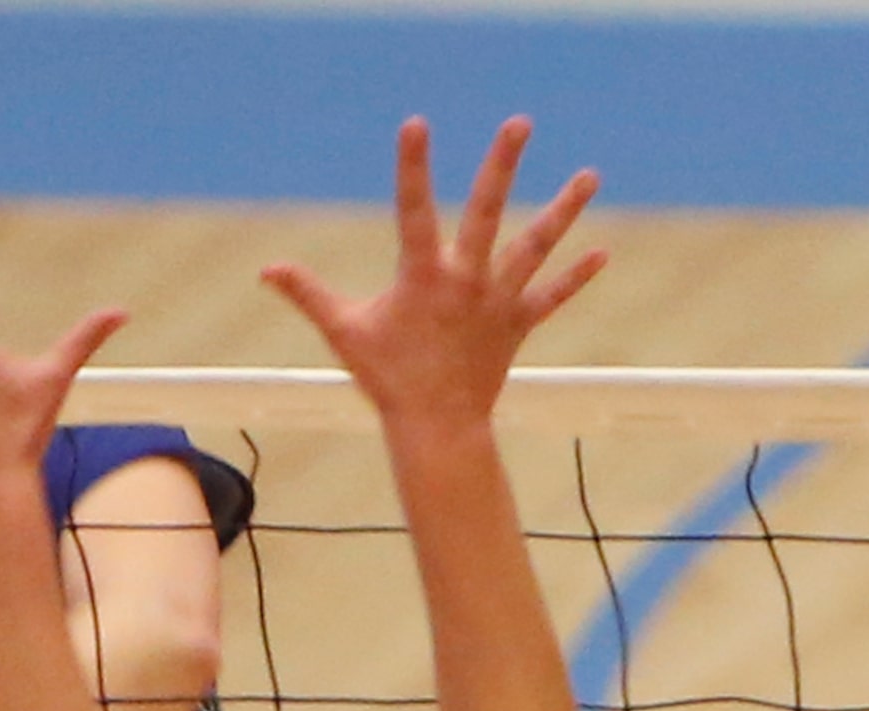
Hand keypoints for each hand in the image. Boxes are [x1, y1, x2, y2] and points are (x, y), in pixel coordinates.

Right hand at [262, 118, 603, 431]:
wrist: (436, 428)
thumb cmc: (387, 379)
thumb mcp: (344, 333)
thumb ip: (308, 294)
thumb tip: (266, 270)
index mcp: (422, 277)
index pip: (413, 210)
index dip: (413, 168)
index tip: (417, 125)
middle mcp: (466, 281)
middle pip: (487, 212)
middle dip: (502, 165)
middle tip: (519, 123)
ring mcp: (496, 301)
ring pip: (534, 247)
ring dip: (563, 211)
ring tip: (591, 176)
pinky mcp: (516, 325)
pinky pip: (550, 297)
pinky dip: (575, 278)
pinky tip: (601, 254)